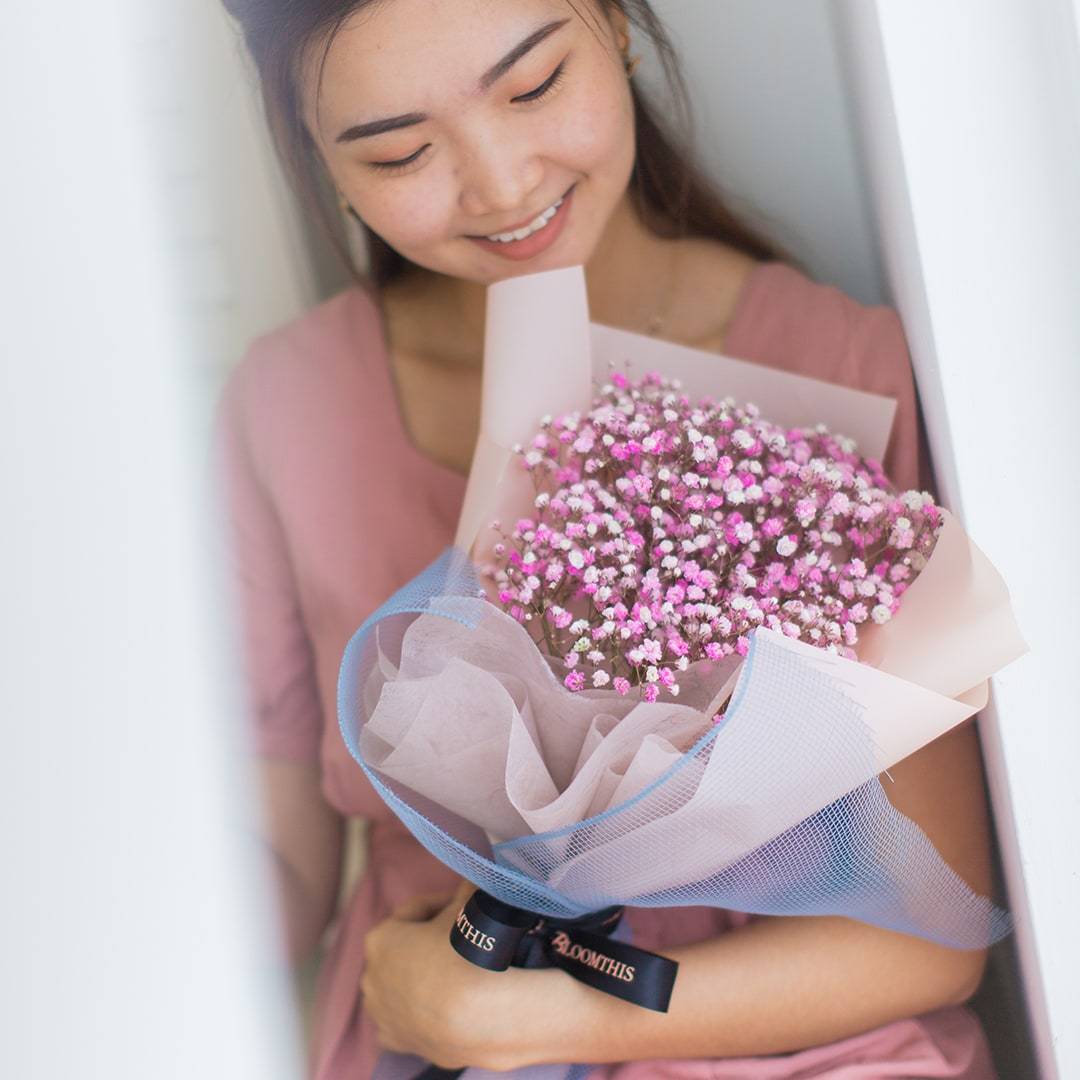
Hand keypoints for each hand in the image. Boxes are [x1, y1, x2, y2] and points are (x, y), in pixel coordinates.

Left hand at [361, 878, 566, 1071]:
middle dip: (427, 940)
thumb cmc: (462, 955)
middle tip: (459, 936)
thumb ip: (465, 892)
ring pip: (401, 984)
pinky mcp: (393, 1038)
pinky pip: (404, 1017)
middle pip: (404, 948)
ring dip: (421, 976)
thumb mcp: (465, 910)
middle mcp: (370, 974)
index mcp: (380, 938)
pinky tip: (440, 1004)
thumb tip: (473, 878)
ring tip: (454, 971)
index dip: (442, 903)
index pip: (414, 910)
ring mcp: (379, 1010)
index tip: (463, 903)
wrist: (472, 1014)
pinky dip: (419, 1010)